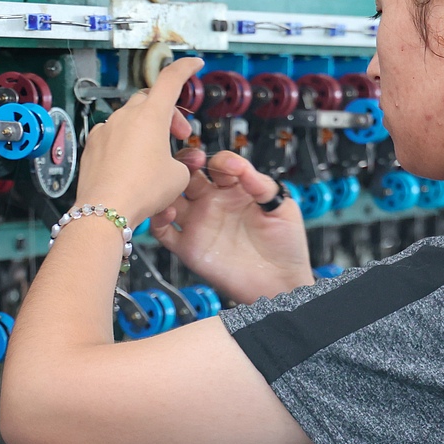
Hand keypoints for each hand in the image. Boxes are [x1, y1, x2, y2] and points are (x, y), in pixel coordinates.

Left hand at [73, 57, 205, 224]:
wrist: (105, 210)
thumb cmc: (142, 191)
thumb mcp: (177, 177)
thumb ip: (180, 162)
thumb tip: (173, 165)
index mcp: (151, 115)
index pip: (171, 78)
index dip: (185, 68)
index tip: (194, 64)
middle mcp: (126, 116)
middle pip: (151, 100)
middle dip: (168, 114)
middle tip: (180, 135)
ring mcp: (106, 129)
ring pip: (131, 118)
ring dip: (146, 130)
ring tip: (155, 154)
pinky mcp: (93, 145)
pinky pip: (113, 135)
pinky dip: (125, 143)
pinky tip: (131, 164)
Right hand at [153, 147, 313, 302]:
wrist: (280, 283)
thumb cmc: (285, 245)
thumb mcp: (281, 207)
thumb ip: (261, 184)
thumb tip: (240, 164)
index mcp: (235, 190)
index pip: (218, 165)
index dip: (219, 160)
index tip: (227, 166)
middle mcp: (213, 203)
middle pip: (188, 175)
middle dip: (185, 163)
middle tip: (190, 160)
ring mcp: (199, 224)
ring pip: (171, 199)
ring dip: (167, 188)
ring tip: (172, 184)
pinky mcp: (188, 248)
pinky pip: (163, 231)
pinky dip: (157, 219)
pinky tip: (167, 212)